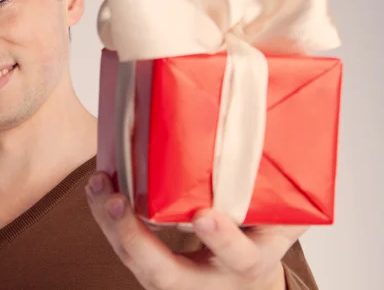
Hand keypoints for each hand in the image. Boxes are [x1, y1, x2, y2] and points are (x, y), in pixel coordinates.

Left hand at [85, 171, 306, 289]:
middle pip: (167, 277)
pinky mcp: (155, 265)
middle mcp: (209, 278)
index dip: (223, 241)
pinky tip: (99, 189)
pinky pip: (126, 250)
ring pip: (136, 265)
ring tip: (97, 186)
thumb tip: (301, 124)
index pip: (240, 258)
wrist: (248, 266)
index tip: (204, 217)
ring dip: (111, 226)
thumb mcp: (286, 212)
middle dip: (136, 241)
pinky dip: (109, 220)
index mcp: (249, 261)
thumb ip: (287, 186)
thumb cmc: (265, 232)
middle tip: (116, 203)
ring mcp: (178, 277)